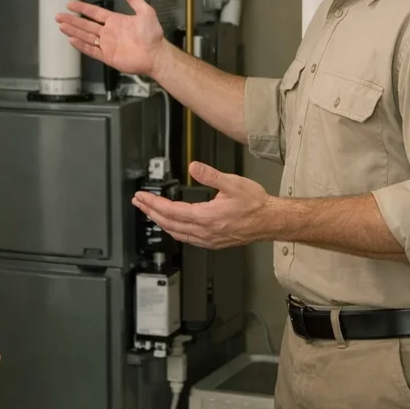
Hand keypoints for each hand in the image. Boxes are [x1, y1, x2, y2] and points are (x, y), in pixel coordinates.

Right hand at [55, 0, 165, 76]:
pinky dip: (81, 46)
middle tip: (59, 16)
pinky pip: (91, 51)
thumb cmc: (153, 35)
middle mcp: (109, 32)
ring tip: (61, 26)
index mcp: (115, 21)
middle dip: (72, 20)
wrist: (156, 54)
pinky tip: (72, 41)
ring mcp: (107, 45)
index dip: (82, 8)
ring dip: (73, 31)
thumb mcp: (145, 12)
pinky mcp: (107, 56)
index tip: (71, 4)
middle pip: (86, 25)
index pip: (94, 13)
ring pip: (85, 37)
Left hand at [132, 162, 272, 248]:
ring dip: (161, 222)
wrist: (270, 220)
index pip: (171, 211)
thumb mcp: (233, 183)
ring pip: (177, 233)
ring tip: (150, 213)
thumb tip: (193, 167)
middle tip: (139, 203)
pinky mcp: (213, 242)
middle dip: (151, 213)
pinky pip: (187, 239)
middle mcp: (205, 231)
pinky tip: (172, 226)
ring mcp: (208, 239)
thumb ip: (211, 175)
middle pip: (169, 224)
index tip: (142, 197)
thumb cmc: (255, 204)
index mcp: (206, 217)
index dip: (154, 204)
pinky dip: (174, 231)